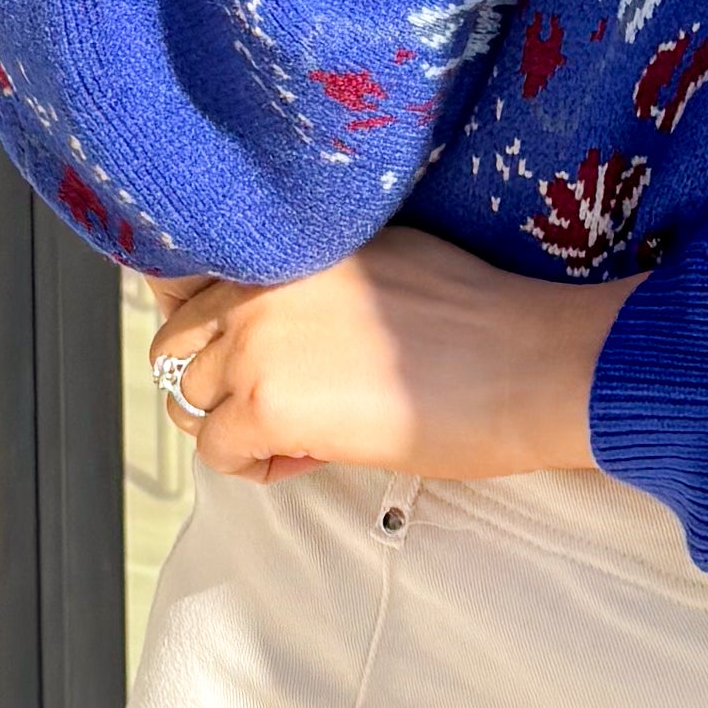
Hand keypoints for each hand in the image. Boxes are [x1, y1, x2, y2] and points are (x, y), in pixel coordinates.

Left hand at [141, 224, 637, 483]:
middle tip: (278, 409)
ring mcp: (257, 340)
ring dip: (237, 426)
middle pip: (174, 345)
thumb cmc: (485, 321)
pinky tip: (315, 458)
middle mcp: (259, 281)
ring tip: (306, 435)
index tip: (241, 361)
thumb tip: (282, 330)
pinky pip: (218, 452)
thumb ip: (315, 282)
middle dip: (215, 384)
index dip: (209, 332)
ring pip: (189, 401)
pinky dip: (257, 467)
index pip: (185, 280)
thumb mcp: (386, 263)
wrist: (533, 362)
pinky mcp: (269, 403)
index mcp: (289, 241)